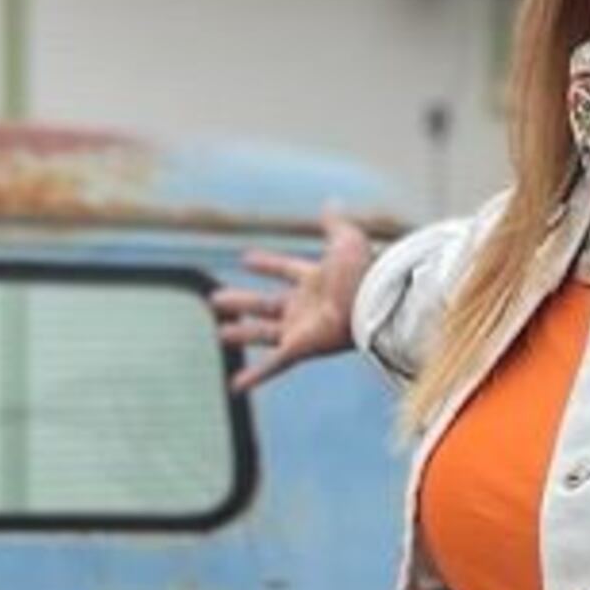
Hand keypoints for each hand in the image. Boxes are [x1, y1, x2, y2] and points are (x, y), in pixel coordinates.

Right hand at [213, 207, 374, 392]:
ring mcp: (301, 329)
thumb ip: (335, 224)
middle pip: (267, 305)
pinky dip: (254, 376)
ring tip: (220, 333)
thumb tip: (330, 202)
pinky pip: (273, 365)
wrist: (374, 300)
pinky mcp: (300, 348)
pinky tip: (234, 387)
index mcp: (316, 280)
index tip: (245, 259)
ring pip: (263, 333)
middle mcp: (306, 306)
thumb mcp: (346, 240)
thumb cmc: (364, 271)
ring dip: (242, 334)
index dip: (267, 265)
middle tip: (215, 300)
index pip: (286, 270)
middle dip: (242, 302)